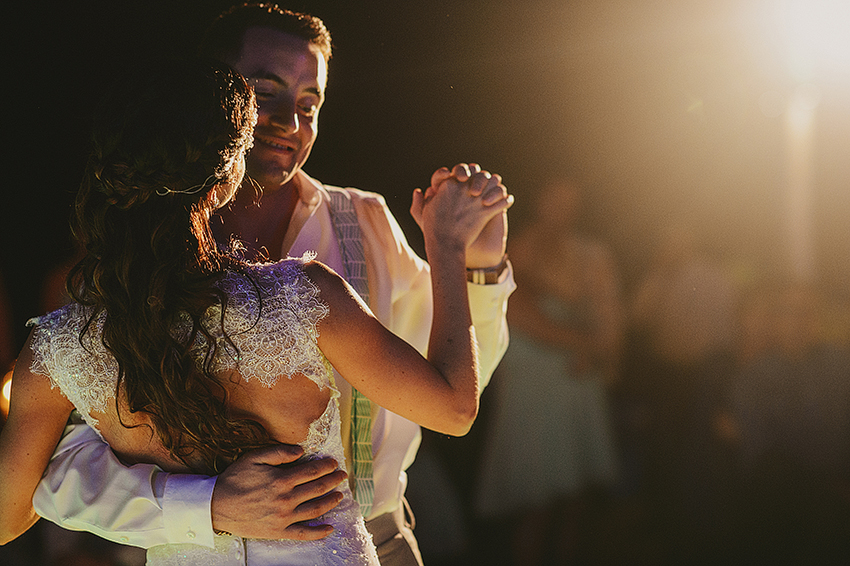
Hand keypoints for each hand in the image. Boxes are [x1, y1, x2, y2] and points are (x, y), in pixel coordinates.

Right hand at [211, 444, 346, 539]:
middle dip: (333, 481)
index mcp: (281, 480)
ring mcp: (283, 517)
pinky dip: (318, 532)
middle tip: (342, 476)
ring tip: (339, 496)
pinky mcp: (278, 531)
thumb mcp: (254, 457)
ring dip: (331, 502)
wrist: (216, 506)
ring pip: (315, 510)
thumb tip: (300, 450)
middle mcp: (286, 499)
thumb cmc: (235, 479)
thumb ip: (279, 452)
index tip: (334, 463)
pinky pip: (303, 533)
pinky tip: (329, 528)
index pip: (312, 471)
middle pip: (317, 489)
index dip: (326, 466)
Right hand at [410, 163, 511, 263]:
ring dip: (497, 187)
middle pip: (479, 174)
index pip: (461, 171)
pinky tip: (507, 201)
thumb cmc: (433, 228)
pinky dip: (505, 201)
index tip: (468, 179)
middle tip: (489, 180)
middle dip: (484, 178)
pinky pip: (501, 201)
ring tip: (500, 190)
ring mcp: (476, 199)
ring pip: (493, 185)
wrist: (445, 243)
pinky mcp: (486, 211)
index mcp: (448, 184)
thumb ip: (424, 200)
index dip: (466, 173)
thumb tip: (422, 190)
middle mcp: (463, 188)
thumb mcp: (424, 211)